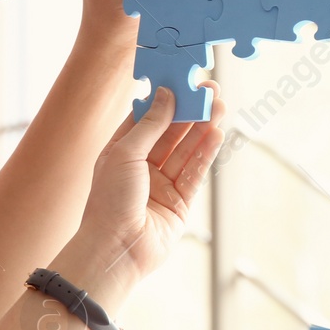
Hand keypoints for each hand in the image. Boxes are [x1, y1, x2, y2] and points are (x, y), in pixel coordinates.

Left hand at [69, 83, 224, 285]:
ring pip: (186, 150)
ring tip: (219, 106)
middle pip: (171, 133)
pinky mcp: (180, 203)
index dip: (165, 99)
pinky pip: (195, 172)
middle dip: (190, 111)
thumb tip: (166, 95)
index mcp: (121, 152)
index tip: (182, 80)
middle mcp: (141, 167)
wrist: (116, 249)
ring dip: (203, 128)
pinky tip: (216, 133)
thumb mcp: (125, 153)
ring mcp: (162, 185)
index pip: (146, 118)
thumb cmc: (109, 200)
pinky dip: (206, 153)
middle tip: (210, 90)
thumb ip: (150, 125)